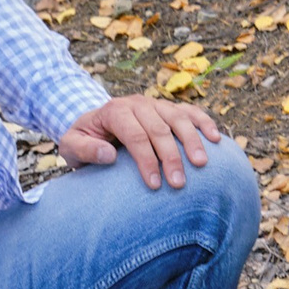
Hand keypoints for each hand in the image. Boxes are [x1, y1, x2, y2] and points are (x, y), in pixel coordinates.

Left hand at [59, 95, 225, 187]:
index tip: (154, 185)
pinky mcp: (169, 108)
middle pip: (160, 129)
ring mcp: (156, 104)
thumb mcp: (72, 146)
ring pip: (178, 119)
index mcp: (115, 111)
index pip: (135, 135)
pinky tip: (216, 139)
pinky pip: (190, 112)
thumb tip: (109, 155)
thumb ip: (86, 150)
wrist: (94, 122)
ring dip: (192, 141)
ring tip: (201, 164)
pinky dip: (204, 123)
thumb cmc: (84, 139)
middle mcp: (138, 103)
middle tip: (178, 184)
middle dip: (171, 157)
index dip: (146, 160)